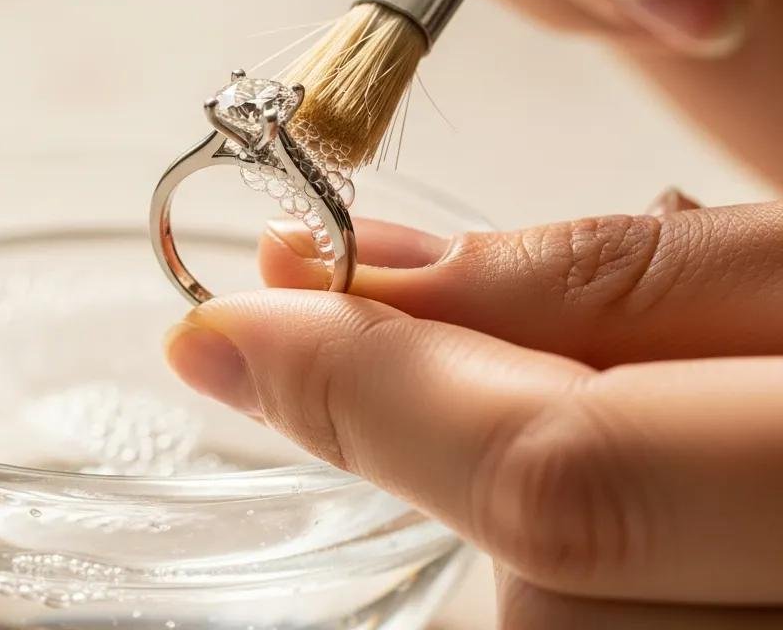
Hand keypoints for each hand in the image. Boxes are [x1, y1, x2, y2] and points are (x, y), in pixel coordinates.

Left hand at [166, 199, 782, 625]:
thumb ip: (608, 280)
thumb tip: (378, 269)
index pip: (559, 475)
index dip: (359, 388)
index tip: (222, 325)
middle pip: (539, 578)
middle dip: (445, 438)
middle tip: (426, 335)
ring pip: (552, 624)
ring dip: (523, 507)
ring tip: (640, 413)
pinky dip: (576, 566)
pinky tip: (640, 490)